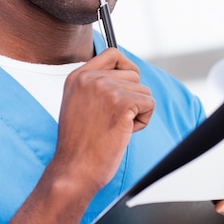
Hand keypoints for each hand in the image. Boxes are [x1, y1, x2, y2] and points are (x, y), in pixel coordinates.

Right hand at [51, 48, 154, 192]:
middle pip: (134, 74)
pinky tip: (124, 132)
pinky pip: (150, 103)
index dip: (127, 68)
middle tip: (113, 120)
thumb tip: (128, 74)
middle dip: (132, 97)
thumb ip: (96, 87)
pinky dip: (143, 121)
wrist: (74, 169)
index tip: (127, 87)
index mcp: (78, 76)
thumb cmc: (80, 145)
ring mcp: (106, 88)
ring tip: (115, 128)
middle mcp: (90, 78)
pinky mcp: (122, 102)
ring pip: (144, 90)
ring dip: (137, 111)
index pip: (113, 53)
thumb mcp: (78, 105)